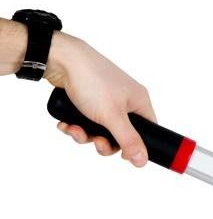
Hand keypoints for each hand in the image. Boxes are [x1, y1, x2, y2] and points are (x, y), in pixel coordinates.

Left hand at [44, 32, 155, 166]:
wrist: (59, 57)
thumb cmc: (91, 80)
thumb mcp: (112, 117)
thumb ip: (128, 141)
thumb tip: (143, 161)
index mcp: (138, 101)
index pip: (148, 131)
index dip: (136, 146)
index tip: (122, 154)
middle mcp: (125, 100)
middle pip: (122, 134)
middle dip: (105, 143)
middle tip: (96, 142)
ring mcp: (106, 99)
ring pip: (102, 130)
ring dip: (87, 135)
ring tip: (75, 130)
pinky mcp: (89, 98)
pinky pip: (88, 121)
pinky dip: (77, 126)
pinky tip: (67, 123)